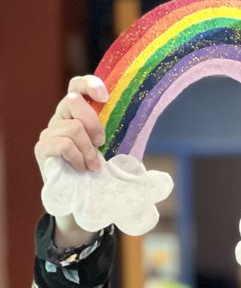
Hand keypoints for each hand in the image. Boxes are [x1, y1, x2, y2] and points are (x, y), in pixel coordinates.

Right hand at [35, 75, 108, 246]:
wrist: (85, 203)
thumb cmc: (103, 175)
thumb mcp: (118, 151)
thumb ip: (124, 133)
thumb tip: (151, 118)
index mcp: (78, 115)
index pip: (77, 86)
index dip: (89, 84)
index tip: (105, 96)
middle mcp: (60, 119)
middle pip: (74, 101)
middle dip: (94, 123)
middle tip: (102, 143)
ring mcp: (49, 133)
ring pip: (73, 127)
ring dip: (88, 149)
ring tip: (93, 166)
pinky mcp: (42, 149)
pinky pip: (63, 144)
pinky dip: (78, 158)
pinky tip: (82, 169)